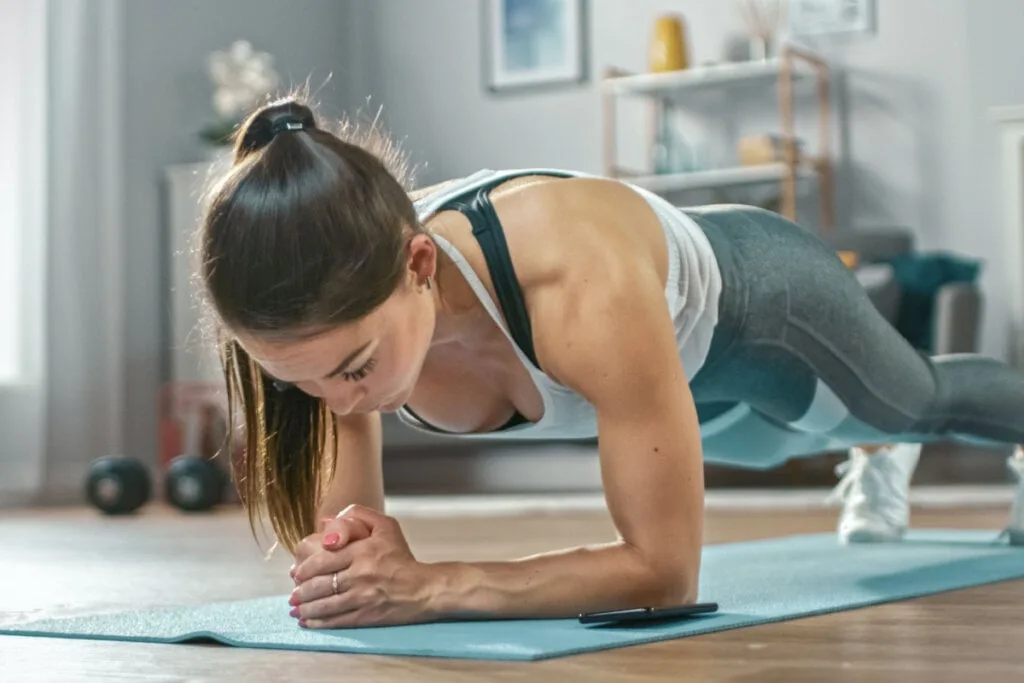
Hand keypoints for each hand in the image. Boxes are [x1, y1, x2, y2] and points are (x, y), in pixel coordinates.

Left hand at [289, 505, 437, 627]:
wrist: (423, 588)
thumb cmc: (402, 557)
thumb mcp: (386, 526)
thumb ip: (357, 515)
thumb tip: (325, 522)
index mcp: (362, 551)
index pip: (321, 559)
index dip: (304, 567)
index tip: (297, 572)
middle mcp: (359, 574)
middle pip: (318, 583)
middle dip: (300, 589)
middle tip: (294, 591)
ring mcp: (361, 597)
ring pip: (323, 604)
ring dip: (305, 607)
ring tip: (296, 607)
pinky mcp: (365, 616)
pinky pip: (335, 620)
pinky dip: (317, 622)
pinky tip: (307, 621)